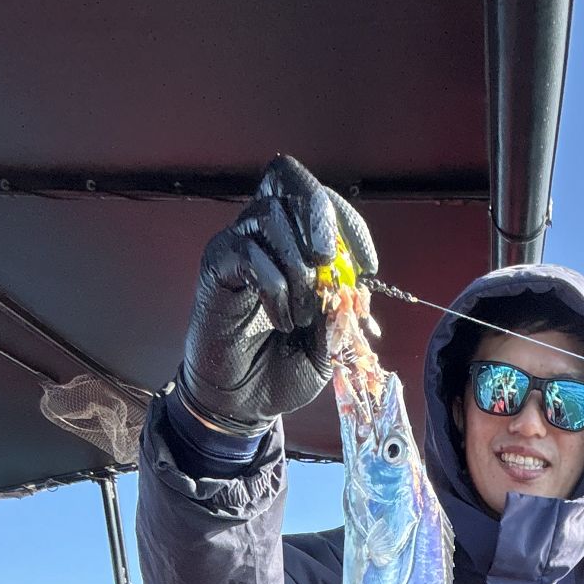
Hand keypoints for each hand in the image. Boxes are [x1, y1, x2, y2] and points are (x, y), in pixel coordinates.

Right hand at [177, 155, 376, 432]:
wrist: (245, 403)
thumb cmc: (284, 368)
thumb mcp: (329, 343)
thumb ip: (343, 311)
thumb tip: (354, 283)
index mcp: (298, 243)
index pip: (322, 200)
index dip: (349, 222)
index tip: (368, 267)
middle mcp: (266, 234)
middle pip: (289, 181)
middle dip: (320, 220)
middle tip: (327, 267)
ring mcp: (238, 246)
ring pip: (270, 215)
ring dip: (297, 268)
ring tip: (301, 315)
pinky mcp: (216, 266)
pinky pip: (247, 253)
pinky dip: (274, 287)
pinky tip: (280, 321)